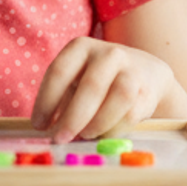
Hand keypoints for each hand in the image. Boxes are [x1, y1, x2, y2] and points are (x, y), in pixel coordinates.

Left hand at [29, 36, 186, 142]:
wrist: (146, 72)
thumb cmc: (99, 79)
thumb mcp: (77, 78)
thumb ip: (62, 100)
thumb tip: (47, 130)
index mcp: (81, 47)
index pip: (59, 72)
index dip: (46, 101)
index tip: (38, 125)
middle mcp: (109, 54)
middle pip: (91, 86)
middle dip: (73, 117)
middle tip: (60, 138)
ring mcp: (132, 70)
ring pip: (118, 98)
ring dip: (98, 122)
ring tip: (85, 135)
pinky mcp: (148, 91)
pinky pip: (132, 113)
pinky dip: (115, 128)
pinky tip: (104, 134)